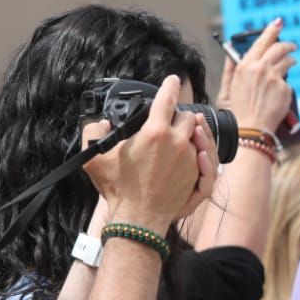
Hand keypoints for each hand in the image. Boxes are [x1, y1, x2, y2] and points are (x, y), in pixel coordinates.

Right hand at [83, 76, 219, 235]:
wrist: (138, 219)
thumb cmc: (118, 190)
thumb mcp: (95, 158)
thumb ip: (93, 132)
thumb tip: (101, 123)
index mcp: (154, 133)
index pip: (166, 99)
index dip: (169, 86)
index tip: (172, 79)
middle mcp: (177, 143)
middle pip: (187, 117)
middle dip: (180, 114)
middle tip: (171, 118)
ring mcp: (190, 161)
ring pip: (198, 137)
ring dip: (193, 132)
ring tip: (186, 132)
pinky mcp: (197, 177)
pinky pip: (206, 159)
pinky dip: (202, 153)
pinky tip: (196, 152)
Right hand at [218, 18, 295, 133]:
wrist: (251, 129)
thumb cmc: (238, 111)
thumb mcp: (229, 88)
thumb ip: (233, 69)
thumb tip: (237, 55)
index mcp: (245, 66)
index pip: (261, 42)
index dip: (271, 30)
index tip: (278, 23)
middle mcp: (260, 68)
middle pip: (278, 48)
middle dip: (287, 44)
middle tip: (292, 45)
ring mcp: (274, 78)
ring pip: (287, 62)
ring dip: (290, 60)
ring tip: (292, 62)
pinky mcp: (284, 88)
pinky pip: (287, 82)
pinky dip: (285, 84)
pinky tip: (280, 93)